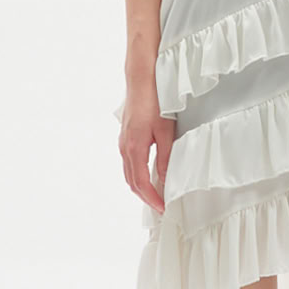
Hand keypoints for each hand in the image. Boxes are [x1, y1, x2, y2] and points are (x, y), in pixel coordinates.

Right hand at [118, 90, 174, 214]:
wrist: (141, 80)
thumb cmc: (154, 102)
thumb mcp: (166, 132)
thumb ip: (165, 157)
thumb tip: (165, 179)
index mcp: (134, 148)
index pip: (141, 183)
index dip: (152, 198)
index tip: (162, 208)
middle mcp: (125, 148)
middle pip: (132, 181)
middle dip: (145, 197)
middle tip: (159, 206)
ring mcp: (123, 142)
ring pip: (128, 173)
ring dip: (140, 187)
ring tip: (154, 195)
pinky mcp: (125, 136)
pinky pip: (128, 163)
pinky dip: (137, 175)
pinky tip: (147, 175)